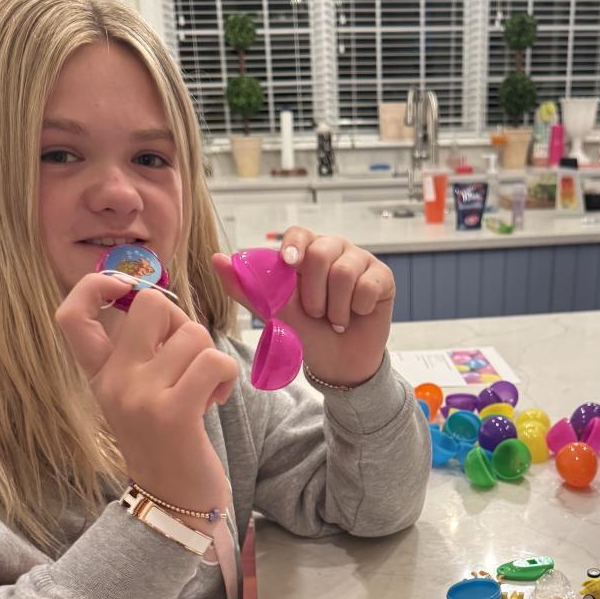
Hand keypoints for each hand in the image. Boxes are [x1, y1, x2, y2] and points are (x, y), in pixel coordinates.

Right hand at [55, 273, 236, 520]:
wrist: (174, 506)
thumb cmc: (167, 445)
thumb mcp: (139, 397)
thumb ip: (143, 354)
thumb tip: (165, 304)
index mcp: (99, 376)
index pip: (70, 314)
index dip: (96, 285)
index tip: (126, 287)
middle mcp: (113, 382)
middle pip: (150, 304)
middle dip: (183, 322)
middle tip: (188, 358)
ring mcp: (141, 397)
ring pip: (193, 334)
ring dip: (211, 359)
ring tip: (205, 391)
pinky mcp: (174, 413)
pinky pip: (213, 362)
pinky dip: (228, 376)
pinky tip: (218, 399)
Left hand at [213, 229, 394, 386]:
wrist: (337, 364)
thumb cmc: (306, 333)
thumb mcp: (274, 313)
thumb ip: (246, 287)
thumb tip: (216, 259)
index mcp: (306, 253)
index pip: (298, 234)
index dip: (293, 247)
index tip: (288, 265)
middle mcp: (334, 250)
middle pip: (322, 251)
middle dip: (314, 292)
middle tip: (315, 313)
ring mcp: (360, 261)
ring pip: (344, 270)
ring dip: (335, 307)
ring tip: (335, 320)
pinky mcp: (383, 277)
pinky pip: (368, 285)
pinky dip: (358, 308)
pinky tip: (357, 315)